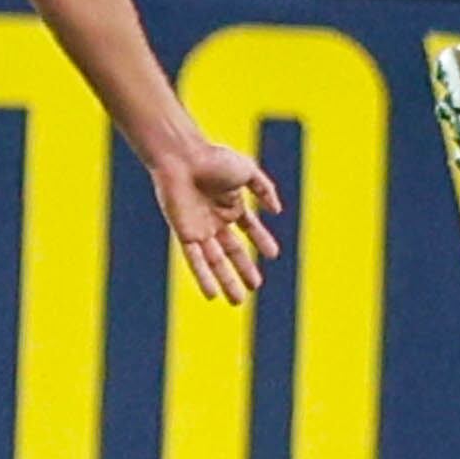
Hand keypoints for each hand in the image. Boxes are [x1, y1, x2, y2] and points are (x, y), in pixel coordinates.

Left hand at [152, 140, 286, 303]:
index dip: (262, 241)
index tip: (273, 255)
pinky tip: (212, 294)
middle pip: (232, 250)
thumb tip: (277, 211)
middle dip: (244, 269)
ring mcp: (200, 228)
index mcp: (231, 203)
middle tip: (255, 287)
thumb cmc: (213, 159)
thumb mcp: (248, 170)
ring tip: (237, 300)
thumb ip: (265, 189)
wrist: (182, 158)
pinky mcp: (184, 234)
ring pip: (215, 261)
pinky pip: (195, 260)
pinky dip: (203, 277)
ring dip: (226, 281)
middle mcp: (215, 219)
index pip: (249, 228)